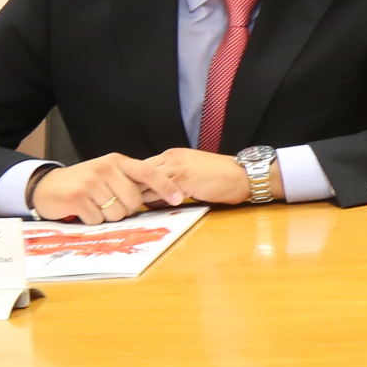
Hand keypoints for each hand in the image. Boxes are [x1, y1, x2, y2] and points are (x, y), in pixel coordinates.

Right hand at [30, 154, 156, 224]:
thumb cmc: (85, 183)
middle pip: (133, 200)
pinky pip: (98, 219)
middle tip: (111, 204)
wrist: (47, 186)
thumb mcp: (109, 174)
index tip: (178, 198)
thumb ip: (130, 180)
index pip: (148, 172)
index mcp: (117, 161)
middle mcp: (105, 168)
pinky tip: (84, 210)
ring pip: (117, 213)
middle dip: (127, 209)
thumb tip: (162, 194)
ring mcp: (90, 182)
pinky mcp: (76, 197)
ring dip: (109, 216)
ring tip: (95, 205)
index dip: (165, 186)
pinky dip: (93, 220)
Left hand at [132, 148, 255, 205]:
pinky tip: (149, 211)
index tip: (128, 194)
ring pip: (145, 183)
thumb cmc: (221, 176)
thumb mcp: (192, 171)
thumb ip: (173, 178)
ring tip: (132, 210)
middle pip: (138, 173)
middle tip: (124, 204)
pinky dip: (152, 203)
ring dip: (138, 197)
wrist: (243, 175)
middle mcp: (171, 158)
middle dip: (130, 189)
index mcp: (172, 155)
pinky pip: (158, 193)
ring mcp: (176, 168)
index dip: (133, 182)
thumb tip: (154, 195)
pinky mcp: (183, 181)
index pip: (142, 167)